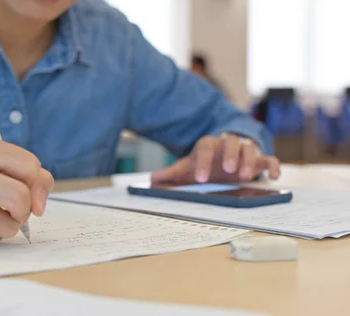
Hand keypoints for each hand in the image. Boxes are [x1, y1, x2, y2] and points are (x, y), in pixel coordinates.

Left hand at [151, 134, 280, 184]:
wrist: (224, 156)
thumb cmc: (204, 164)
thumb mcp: (187, 168)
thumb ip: (171, 174)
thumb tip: (152, 181)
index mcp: (208, 145)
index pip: (204, 147)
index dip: (202, 162)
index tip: (200, 178)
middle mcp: (227, 144)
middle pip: (231, 142)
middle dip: (230, 155)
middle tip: (228, 170)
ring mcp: (245, 150)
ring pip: (251, 148)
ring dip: (249, 160)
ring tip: (245, 176)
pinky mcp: (261, 159)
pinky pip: (270, 159)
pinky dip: (273, 166)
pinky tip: (274, 177)